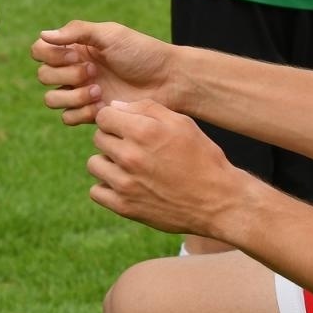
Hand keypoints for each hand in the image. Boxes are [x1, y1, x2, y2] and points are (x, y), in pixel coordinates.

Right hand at [32, 20, 176, 125]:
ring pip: (52, 99)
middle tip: (94, 72)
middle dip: (66, 75)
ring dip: (72, 95)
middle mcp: (75, 69)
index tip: (76, 54)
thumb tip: (43, 34)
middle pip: (44, 76)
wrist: (168, 81)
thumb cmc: (142, 53)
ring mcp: (81, 92)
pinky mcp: (91, 113)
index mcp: (77, 47)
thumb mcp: (110, 34)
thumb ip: (77, 31)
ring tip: (99, 90)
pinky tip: (102, 105)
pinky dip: (81, 113)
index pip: (41, 51)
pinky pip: (68, 118)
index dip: (51, 55)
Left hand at [87, 100, 242, 235]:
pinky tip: (125, 184)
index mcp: (144, 131)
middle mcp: (131, 156)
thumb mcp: (182, 123)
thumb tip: (114, 106)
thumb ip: (146, 108)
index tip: (126, 126)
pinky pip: (96, 191)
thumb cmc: (202, 157)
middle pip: (99, 138)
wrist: (217, 201)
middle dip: (113, 139)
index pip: (103, 116)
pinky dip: (107, 188)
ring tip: (128, 166)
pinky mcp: (125, 207)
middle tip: (134, 147)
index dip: (114, 118)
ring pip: (94, 164)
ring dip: (108, 163)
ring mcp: (125, 183)